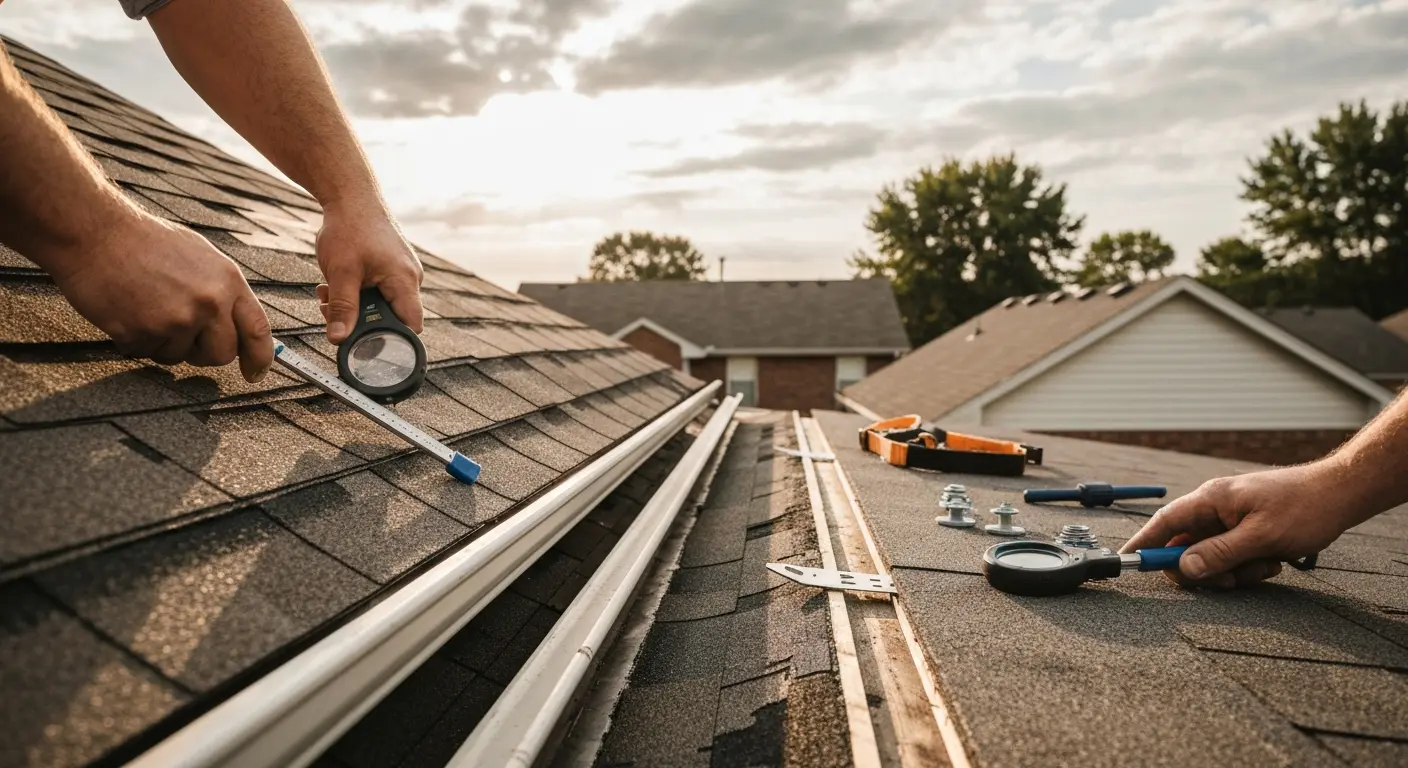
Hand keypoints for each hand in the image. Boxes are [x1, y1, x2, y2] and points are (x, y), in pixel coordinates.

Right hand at [50, 213, 272, 381]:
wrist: (96, 233)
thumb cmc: (146, 242)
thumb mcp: (202, 257)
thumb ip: (223, 292)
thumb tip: (239, 325)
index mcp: (228, 282)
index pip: (258, 331)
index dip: (260, 358)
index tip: (256, 373)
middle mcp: (208, 304)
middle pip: (221, 355)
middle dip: (205, 352)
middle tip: (184, 333)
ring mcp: (176, 320)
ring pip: (180, 357)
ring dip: (165, 343)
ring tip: (148, 307)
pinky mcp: (144, 333)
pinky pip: (148, 354)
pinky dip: (138, 340)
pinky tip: (128, 311)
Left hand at [314, 200, 422, 343]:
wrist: (351, 195)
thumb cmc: (351, 226)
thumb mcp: (341, 272)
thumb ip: (341, 308)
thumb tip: (338, 339)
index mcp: (405, 282)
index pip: (411, 326)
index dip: (394, 341)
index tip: (368, 348)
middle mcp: (409, 279)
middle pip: (391, 318)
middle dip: (360, 320)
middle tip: (332, 312)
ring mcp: (400, 272)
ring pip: (379, 304)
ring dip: (352, 304)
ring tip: (327, 293)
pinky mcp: (390, 267)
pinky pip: (376, 290)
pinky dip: (355, 291)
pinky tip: (336, 282)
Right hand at [1119, 460, 1361, 588]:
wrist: (1342, 494)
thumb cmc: (1305, 507)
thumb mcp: (1261, 537)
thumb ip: (1219, 553)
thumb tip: (1184, 568)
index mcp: (1211, 499)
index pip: (1165, 522)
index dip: (1144, 543)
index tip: (1127, 563)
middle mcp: (1215, 507)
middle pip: (1187, 547)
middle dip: (1206, 569)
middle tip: (1229, 580)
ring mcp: (1231, 518)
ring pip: (1212, 555)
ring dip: (1234, 570)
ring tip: (1264, 565)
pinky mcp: (1246, 528)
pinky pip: (1232, 555)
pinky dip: (1248, 565)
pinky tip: (1272, 561)